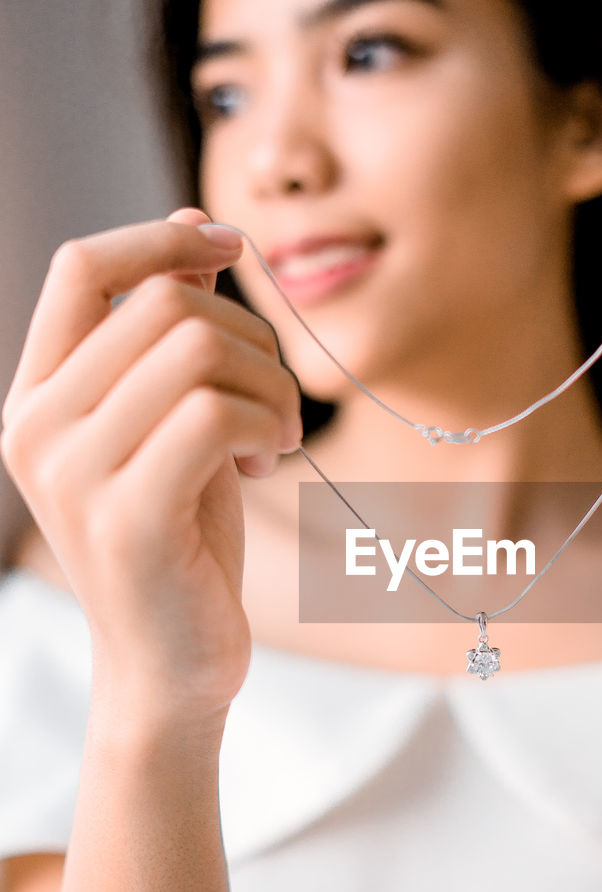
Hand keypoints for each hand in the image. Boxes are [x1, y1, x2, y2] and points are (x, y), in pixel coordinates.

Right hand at [0, 208, 301, 717]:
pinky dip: (268, 425)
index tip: (233, 247)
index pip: (81, 265)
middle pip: (163, 302)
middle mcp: (36, 428)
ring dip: (268, 386)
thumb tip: (193, 221)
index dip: (164, 238)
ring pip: (195, 349)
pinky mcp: (128, 518)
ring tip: (276, 440)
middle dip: (251, 339)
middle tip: (274, 406)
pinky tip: (270, 467)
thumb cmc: (180, 542)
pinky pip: (215, 413)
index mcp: (37, 397)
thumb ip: (171, 334)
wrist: (171, 669)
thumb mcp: (172, 425)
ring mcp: (73, 474)